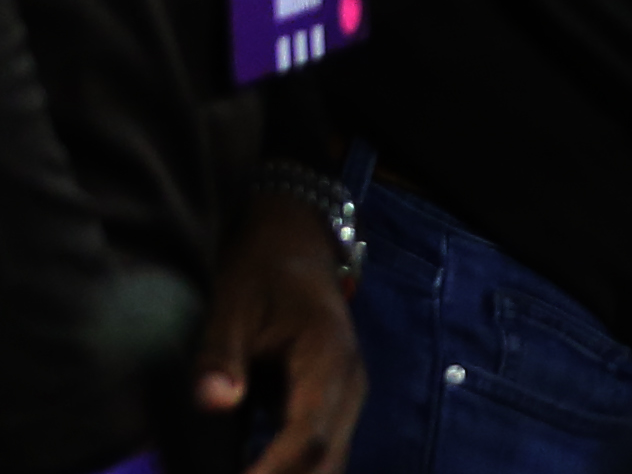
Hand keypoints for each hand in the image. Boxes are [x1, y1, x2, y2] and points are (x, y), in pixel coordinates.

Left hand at [195, 191, 364, 473]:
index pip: (308, 438)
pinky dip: (290, 472)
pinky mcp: (332, 407)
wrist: (296, 247)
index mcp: (329, 359)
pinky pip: (320, 455)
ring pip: (330, 465)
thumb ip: (222, 355)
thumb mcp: (233, 305)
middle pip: (327, 463)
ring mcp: (346, 399)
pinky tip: (254, 471)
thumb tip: (216, 403)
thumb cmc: (263, 273)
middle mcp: (349, 386)